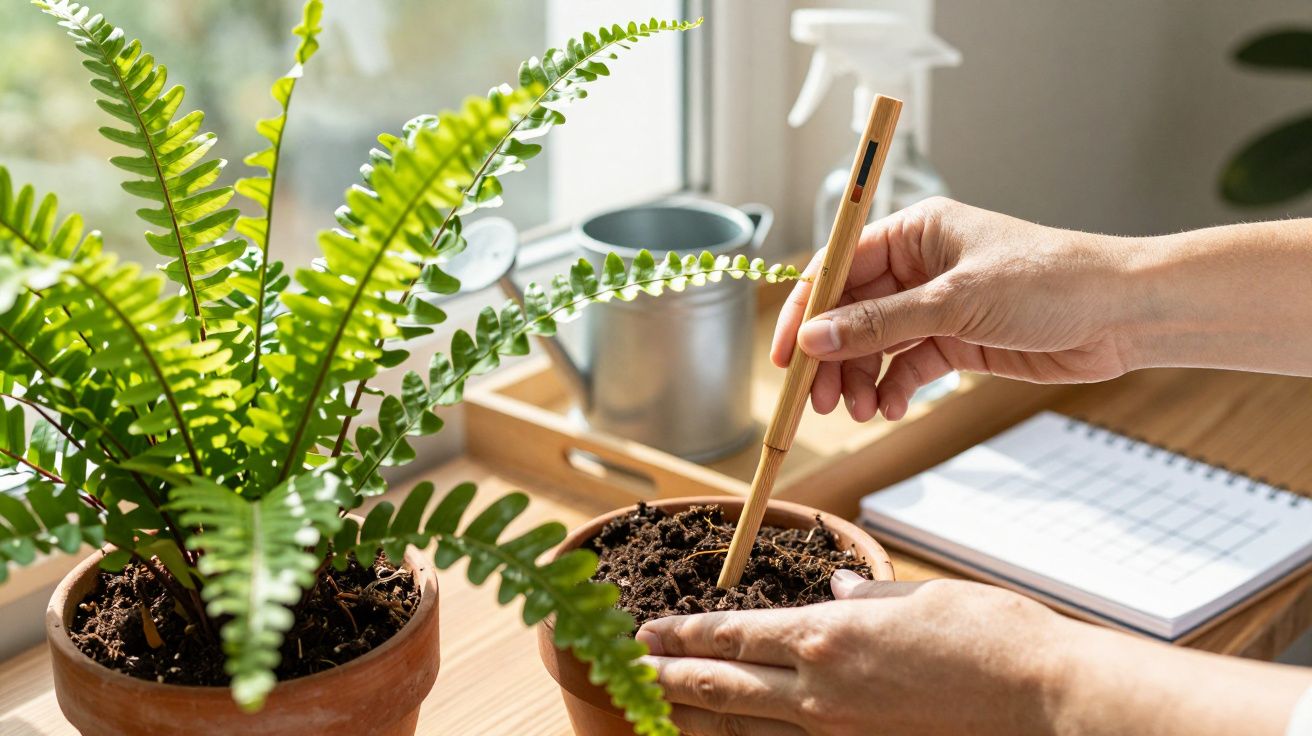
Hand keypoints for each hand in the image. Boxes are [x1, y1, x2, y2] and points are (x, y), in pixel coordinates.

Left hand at [635, 573, 1069, 735]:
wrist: (1045, 700)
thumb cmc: (991, 637)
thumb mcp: (922, 599)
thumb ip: (870, 597)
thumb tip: (838, 590)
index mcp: (828, 634)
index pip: (735, 633)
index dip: (686, 632)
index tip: (650, 628)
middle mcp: (819, 688)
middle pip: (723, 683)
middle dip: (671, 672)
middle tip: (632, 664)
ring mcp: (838, 729)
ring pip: (746, 722)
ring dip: (698, 710)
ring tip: (662, 700)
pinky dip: (751, 735)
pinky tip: (734, 730)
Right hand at [772, 197, 1141, 421]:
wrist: (1122, 314)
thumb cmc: (1051, 282)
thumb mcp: (956, 303)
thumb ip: (881, 323)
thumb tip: (814, 338)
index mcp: (915, 232)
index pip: (838, 267)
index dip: (806, 310)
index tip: (787, 355)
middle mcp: (920, 266)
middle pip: (851, 311)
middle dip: (832, 356)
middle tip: (818, 401)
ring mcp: (937, 305)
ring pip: (875, 344)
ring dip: (861, 379)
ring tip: (861, 411)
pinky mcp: (958, 340)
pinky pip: (907, 365)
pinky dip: (894, 388)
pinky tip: (892, 408)